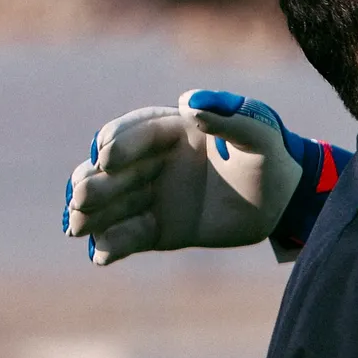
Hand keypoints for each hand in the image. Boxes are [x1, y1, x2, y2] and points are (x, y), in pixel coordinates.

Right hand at [63, 90, 312, 264]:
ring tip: (75, 226)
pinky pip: (130, 236)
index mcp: (174, 130)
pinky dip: (113, 244)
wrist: (282, 201)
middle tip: (79, 196)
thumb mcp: (259, 132)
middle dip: (94, 181)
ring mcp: (153, 195)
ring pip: (113, 203)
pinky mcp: (159, 229)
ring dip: (92, 213)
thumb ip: (229, 116)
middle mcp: (155, 161)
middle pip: (114, 170)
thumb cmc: (270, 157)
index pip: (136, 132)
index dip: (118, 142)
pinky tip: (101, 254)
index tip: (106, 155)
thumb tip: (189, 102)